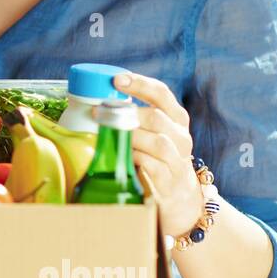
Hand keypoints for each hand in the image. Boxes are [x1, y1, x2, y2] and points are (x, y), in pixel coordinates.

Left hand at [112, 72, 204, 239]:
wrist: (181, 197)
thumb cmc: (158, 158)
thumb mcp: (152, 135)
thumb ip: (134, 118)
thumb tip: (95, 103)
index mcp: (176, 119)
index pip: (161, 93)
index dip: (139, 84)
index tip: (116, 80)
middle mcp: (181, 137)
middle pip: (156, 117)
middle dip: (125, 114)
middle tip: (98, 113)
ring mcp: (179, 159)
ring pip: (157, 142)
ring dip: (129, 137)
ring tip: (107, 135)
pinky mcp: (170, 181)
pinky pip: (152, 165)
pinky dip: (134, 159)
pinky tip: (120, 156)